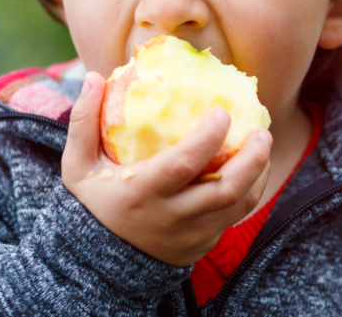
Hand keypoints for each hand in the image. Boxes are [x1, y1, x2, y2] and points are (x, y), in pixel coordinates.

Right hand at [61, 71, 272, 266]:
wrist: (99, 262)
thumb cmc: (93, 203)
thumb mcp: (78, 167)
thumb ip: (83, 123)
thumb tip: (95, 77)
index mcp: (140, 194)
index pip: (182, 165)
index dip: (207, 139)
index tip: (223, 113)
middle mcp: (170, 218)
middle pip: (224, 190)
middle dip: (251, 159)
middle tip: (262, 131)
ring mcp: (190, 236)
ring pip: (238, 205)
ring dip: (258, 174)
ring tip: (263, 144)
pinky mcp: (202, 245)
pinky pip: (234, 218)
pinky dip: (249, 191)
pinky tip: (253, 168)